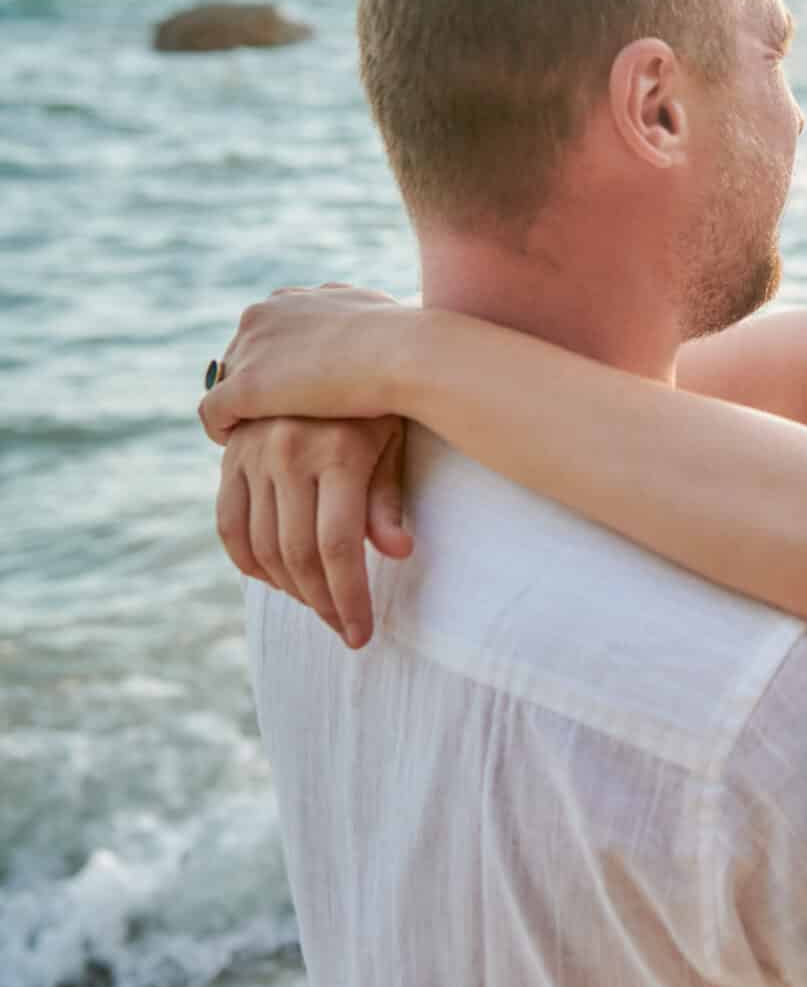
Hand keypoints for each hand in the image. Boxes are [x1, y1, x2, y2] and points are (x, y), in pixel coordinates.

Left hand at [200, 284, 410, 443]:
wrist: (402, 352)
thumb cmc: (401, 337)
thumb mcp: (373, 311)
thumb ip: (354, 317)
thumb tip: (371, 319)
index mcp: (288, 299)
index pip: (263, 332)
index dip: (272, 362)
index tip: (286, 387)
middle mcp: (261, 316)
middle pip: (239, 356)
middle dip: (251, 383)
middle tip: (265, 416)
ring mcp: (250, 351)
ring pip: (224, 383)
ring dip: (236, 408)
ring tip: (249, 435)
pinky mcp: (245, 387)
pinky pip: (214, 413)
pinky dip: (220, 429)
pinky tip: (236, 445)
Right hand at [218, 415, 410, 646]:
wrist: (335, 352)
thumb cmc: (378, 406)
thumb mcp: (393, 444)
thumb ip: (388, 500)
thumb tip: (398, 552)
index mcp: (338, 451)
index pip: (338, 547)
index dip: (348, 598)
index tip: (360, 635)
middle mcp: (289, 451)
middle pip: (298, 554)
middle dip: (322, 603)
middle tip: (342, 628)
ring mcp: (254, 452)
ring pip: (262, 546)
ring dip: (289, 589)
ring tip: (317, 604)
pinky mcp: (232, 455)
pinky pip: (229, 523)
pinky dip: (248, 561)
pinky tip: (276, 579)